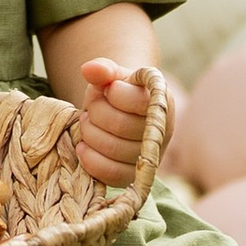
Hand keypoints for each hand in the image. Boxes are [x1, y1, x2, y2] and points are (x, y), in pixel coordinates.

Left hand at [70, 58, 166, 186]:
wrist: (117, 114)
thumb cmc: (115, 92)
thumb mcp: (111, 75)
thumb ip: (103, 69)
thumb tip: (89, 69)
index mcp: (161, 100)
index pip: (137, 100)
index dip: (114, 93)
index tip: (108, 89)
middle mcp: (162, 130)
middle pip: (121, 126)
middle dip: (96, 113)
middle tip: (91, 109)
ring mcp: (150, 155)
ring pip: (113, 150)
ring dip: (90, 134)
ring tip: (88, 124)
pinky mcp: (134, 176)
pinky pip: (111, 174)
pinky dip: (90, 159)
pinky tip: (84, 146)